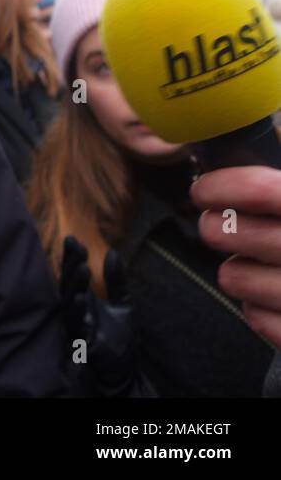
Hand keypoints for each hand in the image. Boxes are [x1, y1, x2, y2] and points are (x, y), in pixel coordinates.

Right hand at [59, 235, 141, 395]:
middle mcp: (74, 310)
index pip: (73, 273)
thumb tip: (112, 252)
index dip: (72, 257)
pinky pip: (74, 324)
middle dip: (70, 265)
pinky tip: (81, 298)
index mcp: (82, 299)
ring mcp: (75, 325)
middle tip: (75, 246)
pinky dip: (76, 311)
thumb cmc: (119, 340)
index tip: (74, 239)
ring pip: (68, 301)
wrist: (124, 373)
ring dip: (74, 285)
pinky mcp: (79, 341)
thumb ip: (116, 280)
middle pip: (67, 283)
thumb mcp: (122, 303)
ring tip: (82, 269)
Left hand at [192, 165, 280, 347]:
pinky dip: (259, 307)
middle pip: (231, 232)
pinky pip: (255, 316)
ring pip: (233, 276)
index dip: (223, 186)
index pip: (261, 190)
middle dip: (218, 227)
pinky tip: (278, 296)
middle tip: (223, 225)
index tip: (205, 189)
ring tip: (260, 263)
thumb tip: (253, 162)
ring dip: (239, 269)